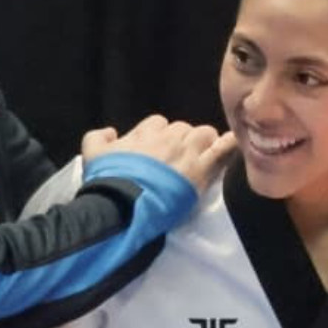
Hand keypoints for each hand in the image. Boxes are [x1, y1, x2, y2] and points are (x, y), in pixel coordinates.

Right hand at [82, 115, 236, 193]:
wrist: (123, 204)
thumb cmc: (107, 180)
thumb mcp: (91, 153)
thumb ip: (98, 137)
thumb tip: (112, 132)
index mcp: (145, 132)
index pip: (159, 123)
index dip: (159, 135)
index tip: (157, 149)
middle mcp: (168, 137)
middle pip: (182, 128)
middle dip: (181, 140)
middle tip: (177, 158)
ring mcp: (186, 152)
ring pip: (203, 134)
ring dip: (202, 142)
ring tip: (199, 156)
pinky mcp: (200, 170)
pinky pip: (220, 150)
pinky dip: (229, 144)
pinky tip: (236, 141)